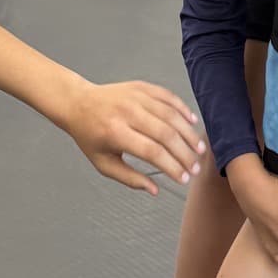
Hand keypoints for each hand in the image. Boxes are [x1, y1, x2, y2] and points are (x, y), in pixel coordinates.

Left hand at [59, 81, 204, 193]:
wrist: (78, 103)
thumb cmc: (90, 135)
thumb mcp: (103, 163)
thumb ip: (129, 178)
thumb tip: (155, 190)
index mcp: (115, 133)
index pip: (152, 152)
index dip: (172, 166)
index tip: (184, 179)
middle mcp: (127, 112)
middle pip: (166, 134)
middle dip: (185, 154)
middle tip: (196, 168)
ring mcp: (135, 97)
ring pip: (171, 115)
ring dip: (189, 134)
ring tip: (200, 149)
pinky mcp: (141, 87)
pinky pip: (168, 97)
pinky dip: (183, 110)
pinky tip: (192, 123)